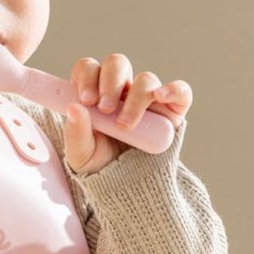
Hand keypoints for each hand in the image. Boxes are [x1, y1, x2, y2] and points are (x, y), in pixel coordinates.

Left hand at [63, 54, 192, 174]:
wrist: (127, 189)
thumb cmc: (102, 166)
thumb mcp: (80, 156)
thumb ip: (74, 133)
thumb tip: (73, 107)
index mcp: (95, 94)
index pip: (89, 69)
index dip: (87, 77)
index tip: (84, 99)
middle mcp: (121, 91)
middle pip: (117, 64)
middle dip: (109, 82)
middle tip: (104, 108)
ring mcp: (148, 100)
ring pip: (145, 79)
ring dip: (134, 99)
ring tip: (125, 125)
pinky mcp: (172, 111)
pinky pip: (180, 92)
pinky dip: (173, 90)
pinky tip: (161, 96)